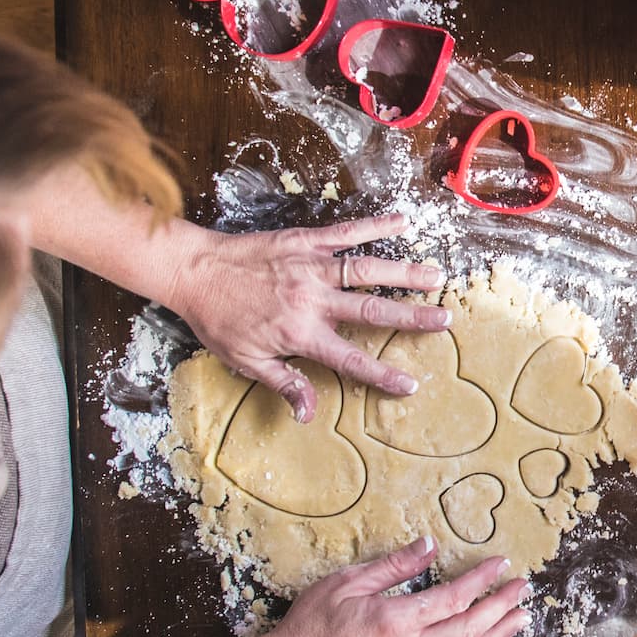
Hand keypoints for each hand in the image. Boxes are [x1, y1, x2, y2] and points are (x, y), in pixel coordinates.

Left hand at [167, 213, 449, 420]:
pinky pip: (345, 232)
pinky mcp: (304, 241)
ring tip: (436, 275)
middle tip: (444, 319)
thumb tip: (309, 414)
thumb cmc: (216, 320)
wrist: (192, 271)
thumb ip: (284, 383)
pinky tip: (401, 222)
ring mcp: (310, 266)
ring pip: (366, 269)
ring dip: (403, 272)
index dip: (381, 374)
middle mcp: (311, 299)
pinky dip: (374, 226)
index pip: (349, 358)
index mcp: (299, 333)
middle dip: (412, 316)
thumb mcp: (245, 362)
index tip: (409, 384)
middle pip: (371, 309)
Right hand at [264, 536, 530, 636]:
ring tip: (520, 618)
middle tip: (523, 588)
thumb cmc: (312, 623)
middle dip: (501, 607)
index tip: (500, 564)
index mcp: (394, 622)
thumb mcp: (347, 582)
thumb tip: (429, 546)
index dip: (481, 581)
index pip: (452, 599)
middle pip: (470, 629)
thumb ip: (393, 565)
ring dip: (498, 635)